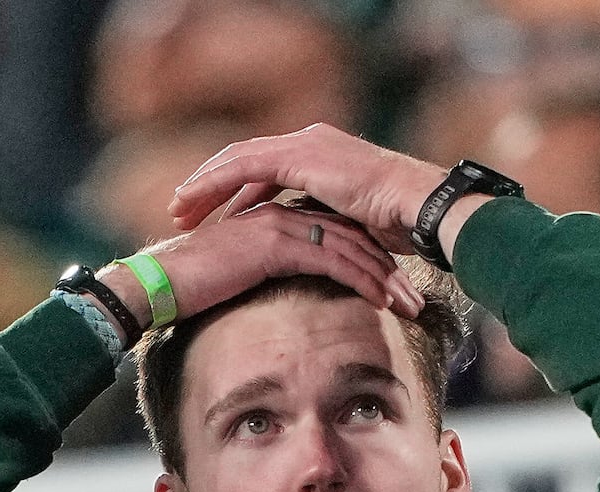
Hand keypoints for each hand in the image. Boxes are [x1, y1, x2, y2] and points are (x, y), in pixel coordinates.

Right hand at [115, 197, 419, 330]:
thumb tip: (289, 301)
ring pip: (349, 248)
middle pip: (351, 238)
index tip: (395, 290)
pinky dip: (361, 280)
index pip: (337, 235)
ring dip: (383, 278)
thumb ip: (267, 275)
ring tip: (409, 307)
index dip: (369, 261)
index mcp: (277, 217)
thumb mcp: (239, 277)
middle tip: (414, 301)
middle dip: (387, 270)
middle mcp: (283, 213)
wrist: (159, 283)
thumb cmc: (190, 287)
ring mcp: (281, 224)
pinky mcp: (277, 243)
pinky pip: (331, 261)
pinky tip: (382, 302)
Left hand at [166, 125, 452, 253]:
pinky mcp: (301, 158)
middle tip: (181, 210)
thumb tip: (314, 243)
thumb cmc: (402, 223)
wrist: (420, 205)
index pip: (267, 166)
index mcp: (321, 153)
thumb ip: (329, 221)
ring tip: (179, 210)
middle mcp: (309, 141)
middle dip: (211, 185)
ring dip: (204, 184)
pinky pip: (243, 167)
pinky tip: (193, 202)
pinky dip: (215, 183)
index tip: (212, 212)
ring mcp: (305, 145)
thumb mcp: (355, 222)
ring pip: (237, 160)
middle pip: (245, 159)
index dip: (236, 189)